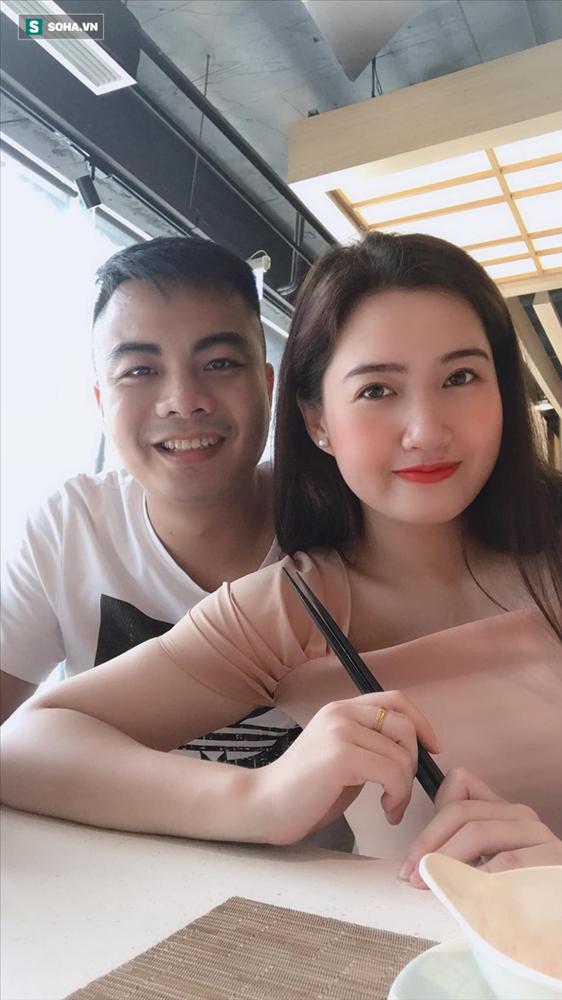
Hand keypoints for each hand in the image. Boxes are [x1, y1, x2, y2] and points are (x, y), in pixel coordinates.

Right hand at [253, 691, 439, 845]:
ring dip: (404, 788)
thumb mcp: (342, 757)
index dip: (421, 722)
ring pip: (401, 755)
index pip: (395, 700)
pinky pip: (391, 773)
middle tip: (400, 792)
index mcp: (340, 709)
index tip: (433, 749)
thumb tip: (410, 751)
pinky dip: (397, 796)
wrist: (264, 805)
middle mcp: (340, 713)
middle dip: (413, 763)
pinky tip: (386, 810)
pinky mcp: (340, 756)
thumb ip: (369, 744)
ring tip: (391, 807)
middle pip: (404, 727)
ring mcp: (339, 732)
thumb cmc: (305, 790)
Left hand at [400, 767, 561, 887]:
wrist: (557, 910)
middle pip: (462, 812)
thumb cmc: (523, 893)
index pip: (459, 784)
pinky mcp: (552, 857)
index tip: (411, 858)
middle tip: (411, 876)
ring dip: (448, 861)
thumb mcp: (487, 865)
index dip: (431, 819)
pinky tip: (467, 898)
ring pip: (480, 833)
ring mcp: (538, 834)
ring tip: (431, 884)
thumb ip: (460, 852)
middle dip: (429, 844)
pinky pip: (507, 863)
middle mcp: (520, 816)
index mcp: (502, 810)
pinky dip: (479, 879)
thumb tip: (417, 862)